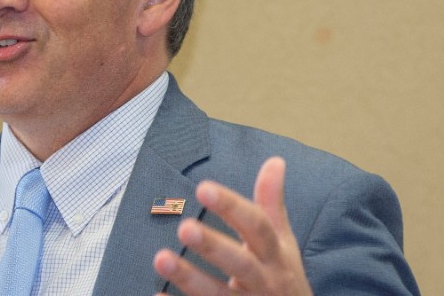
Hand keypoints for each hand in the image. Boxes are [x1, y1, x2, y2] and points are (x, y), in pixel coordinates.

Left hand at [152, 157, 312, 295]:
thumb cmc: (284, 278)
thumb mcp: (283, 242)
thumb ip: (272, 204)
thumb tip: (275, 161)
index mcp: (275, 255)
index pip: (256, 226)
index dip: (232, 208)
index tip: (204, 188)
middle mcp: (264, 281)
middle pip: (240, 263)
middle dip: (214, 246)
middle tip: (184, 227)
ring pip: (218, 294)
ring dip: (189, 278)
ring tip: (160, 259)